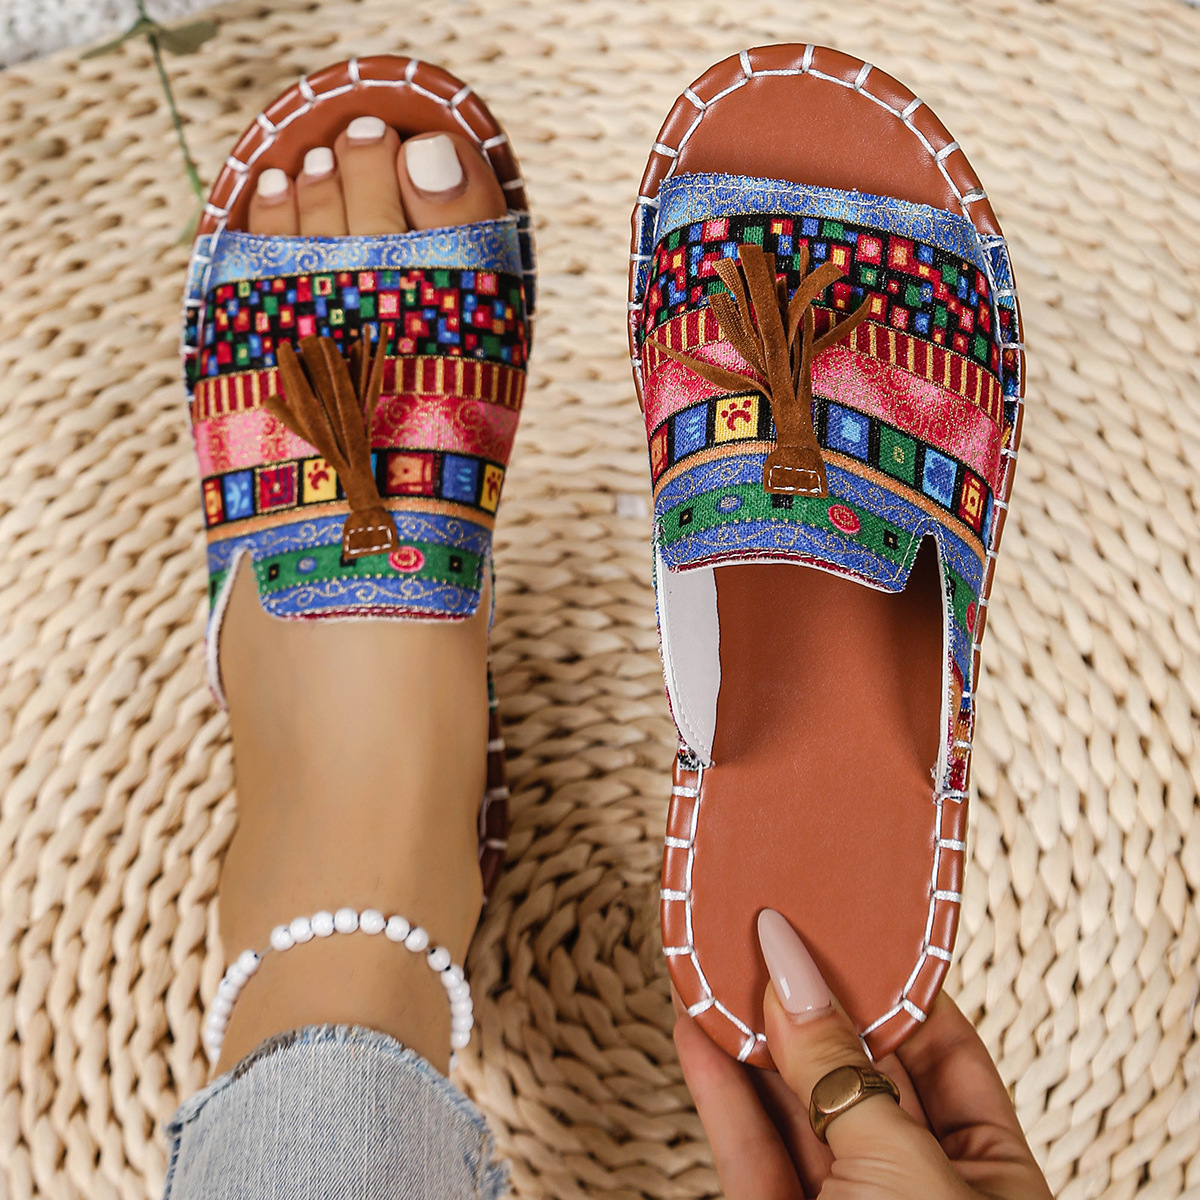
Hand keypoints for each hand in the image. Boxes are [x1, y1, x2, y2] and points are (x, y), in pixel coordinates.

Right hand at [673, 910, 1051, 1199]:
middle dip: (811, 998)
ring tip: (719, 962)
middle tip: (769, 927)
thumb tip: (793, 973)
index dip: (894, 984)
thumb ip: (841, 1072)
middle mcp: (914, 1184)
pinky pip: (747, 1145)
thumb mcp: (903, 1170)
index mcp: (987, 1174)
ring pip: (792, 1102)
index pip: (941, 1049)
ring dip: (752, 1033)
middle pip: (858, 1067)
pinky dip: (718, 1087)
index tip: (848, 919)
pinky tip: (695, 1029)